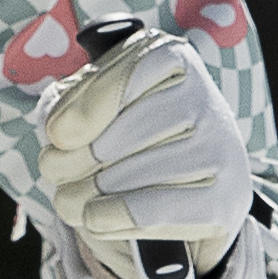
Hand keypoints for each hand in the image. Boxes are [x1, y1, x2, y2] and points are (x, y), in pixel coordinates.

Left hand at [38, 33, 259, 278]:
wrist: (192, 187)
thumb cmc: (131, 137)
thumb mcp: (97, 106)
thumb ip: (69, 105)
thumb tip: (63, 132)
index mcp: (171, 59)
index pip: (119, 81)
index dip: (78, 114)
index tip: (56, 136)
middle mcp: (203, 99)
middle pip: (111, 141)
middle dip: (69, 163)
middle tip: (54, 172)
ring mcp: (218, 150)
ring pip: (123, 179)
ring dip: (80, 197)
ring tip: (69, 200)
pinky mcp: (223, 199)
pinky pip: (149, 212)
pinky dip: (109, 219)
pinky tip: (94, 218)